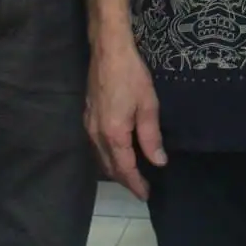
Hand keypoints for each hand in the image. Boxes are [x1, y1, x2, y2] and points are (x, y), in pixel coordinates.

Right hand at [87, 39, 165, 199]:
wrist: (107, 50)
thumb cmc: (131, 75)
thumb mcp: (148, 105)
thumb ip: (151, 136)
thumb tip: (158, 162)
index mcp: (113, 134)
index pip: (125, 168)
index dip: (136, 184)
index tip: (146, 195)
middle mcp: (96, 135)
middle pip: (110, 167)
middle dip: (125, 180)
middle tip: (141, 188)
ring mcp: (89, 125)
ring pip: (101, 158)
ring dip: (115, 170)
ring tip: (132, 175)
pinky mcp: (87, 116)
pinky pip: (96, 146)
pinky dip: (108, 157)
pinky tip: (118, 154)